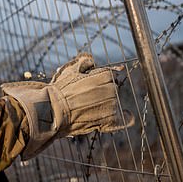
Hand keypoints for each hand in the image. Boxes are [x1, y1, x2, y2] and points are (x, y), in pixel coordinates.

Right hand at [2, 53, 133, 159]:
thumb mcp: (70, 70)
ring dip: (109, 104)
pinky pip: (122, 120)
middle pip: (114, 89)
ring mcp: (110, 107)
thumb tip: (92, 60)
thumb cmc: (60, 90)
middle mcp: (109, 91)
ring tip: (92, 107)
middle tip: (90, 97)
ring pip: (116, 103)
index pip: (111, 75)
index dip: (103, 79)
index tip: (95, 84)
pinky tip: (128, 117)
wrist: (53, 111)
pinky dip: (126, 119)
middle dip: (105, 91)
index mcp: (103, 76)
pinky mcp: (107, 121)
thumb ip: (84, 62)